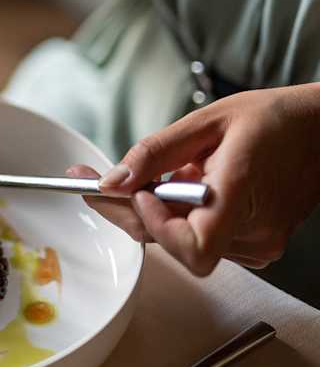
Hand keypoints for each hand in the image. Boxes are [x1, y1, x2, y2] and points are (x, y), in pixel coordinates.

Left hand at [67, 84, 319, 275]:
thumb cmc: (273, 120)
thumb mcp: (206, 121)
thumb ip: (155, 153)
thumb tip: (112, 180)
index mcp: (241, 195)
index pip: (192, 247)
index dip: (156, 225)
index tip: (139, 193)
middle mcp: (253, 231)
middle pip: (172, 242)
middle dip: (129, 210)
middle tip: (94, 180)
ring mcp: (257, 243)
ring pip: (181, 241)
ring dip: (158, 211)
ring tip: (170, 173)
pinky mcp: (255, 246)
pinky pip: (200, 239)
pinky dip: (181, 216)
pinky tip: (190, 187)